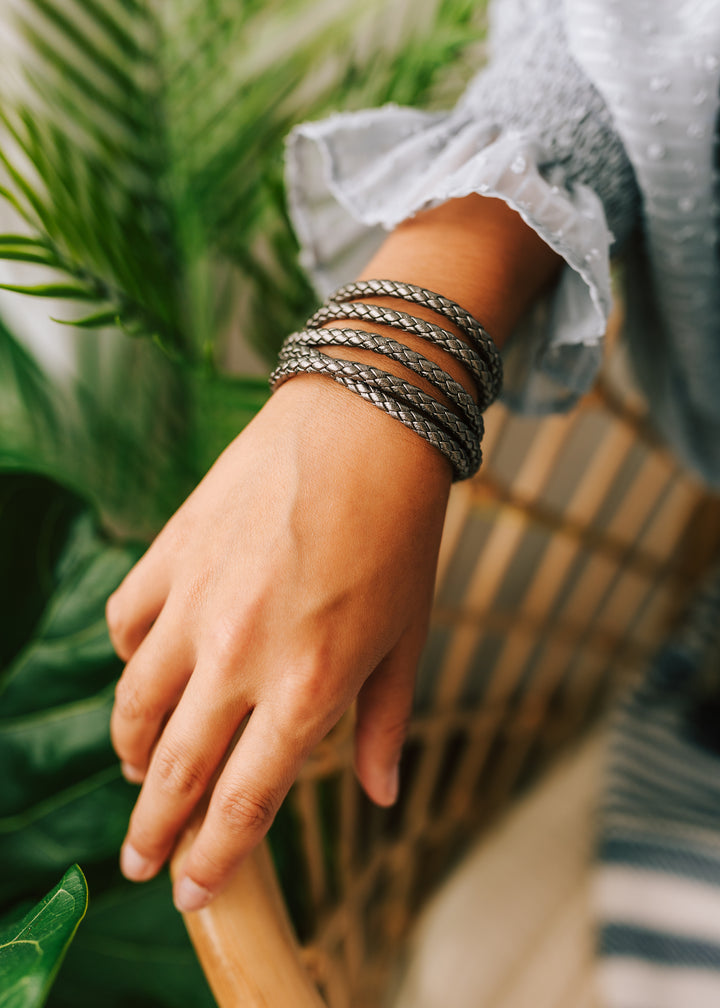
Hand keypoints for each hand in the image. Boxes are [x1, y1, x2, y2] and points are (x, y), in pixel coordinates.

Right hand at [107, 374, 450, 912]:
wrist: (363, 427)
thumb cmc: (399, 535)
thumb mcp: (406, 638)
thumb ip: (386, 725)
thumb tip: (381, 798)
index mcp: (308, 686)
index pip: (244, 801)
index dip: (213, 858)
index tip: (192, 891)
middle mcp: (240, 655)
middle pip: (178, 770)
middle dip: (152, 830)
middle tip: (137, 862)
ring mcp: (196, 603)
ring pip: (135, 705)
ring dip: (133, 751)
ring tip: (141, 768)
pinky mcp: (170, 554)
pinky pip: (125, 625)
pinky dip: (128, 660)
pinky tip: (146, 667)